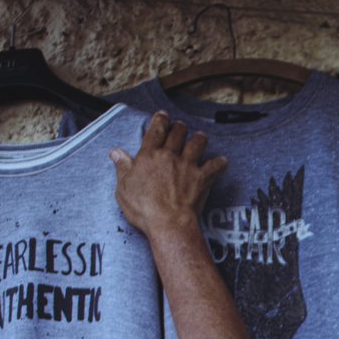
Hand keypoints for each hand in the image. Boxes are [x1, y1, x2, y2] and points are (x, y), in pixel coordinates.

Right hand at [110, 112, 228, 238]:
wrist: (168, 222)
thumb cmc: (143, 208)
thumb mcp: (124, 188)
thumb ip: (122, 167)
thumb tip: (116, 152)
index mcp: (149, 155)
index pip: (155, 130)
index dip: (160, 120)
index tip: (163, 115)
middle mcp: (169, 156)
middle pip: (177, 133)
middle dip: (179, 127)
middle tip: (180, 126)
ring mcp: (187, 165)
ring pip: (197, 143)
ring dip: (199, 138)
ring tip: (200, 136)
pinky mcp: (202, 178)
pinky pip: (214, 166)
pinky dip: (219, 163)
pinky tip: (222, 161)